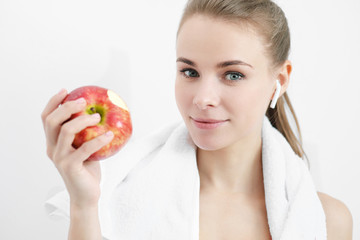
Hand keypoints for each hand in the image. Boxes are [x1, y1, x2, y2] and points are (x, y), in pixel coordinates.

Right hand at [41, 89, 113, 206]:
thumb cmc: (87, 170)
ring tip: (98, 117)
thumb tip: (99, 112)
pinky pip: (84, 148)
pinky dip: (98, 139)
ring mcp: (60, 158)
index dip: (53, 102)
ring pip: (66, 131)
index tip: (66, 90)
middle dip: (67, 107)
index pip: (46, 118)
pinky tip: (109, 134)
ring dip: (83, 120)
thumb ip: (85, 133)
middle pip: (52, 121)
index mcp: (52, 143)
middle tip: (83, 101)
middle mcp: (52, 149)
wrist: (86, 195)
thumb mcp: (84, 148)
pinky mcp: (70, 167)